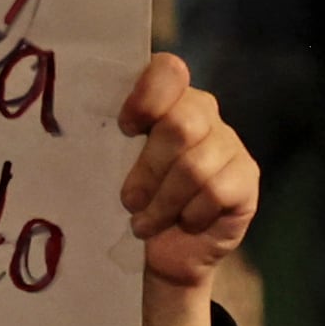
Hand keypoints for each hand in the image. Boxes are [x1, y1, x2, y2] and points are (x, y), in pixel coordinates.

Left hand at [116, 54, 259, 325]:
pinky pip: (216, 192)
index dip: (146, 97)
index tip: (125, 128)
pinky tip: (184, 223)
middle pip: (180, 126)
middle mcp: (204, 112)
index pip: (167, 72)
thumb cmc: (134, 202)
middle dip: (148, 171)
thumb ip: (109, 141)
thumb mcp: (114, 169)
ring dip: (163, 204)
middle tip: (129, 200)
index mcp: (167, 99)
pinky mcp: (247, 178)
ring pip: (195, 167)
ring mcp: (230, 144)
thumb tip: (77, 130)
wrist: (164, 253)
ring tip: (145, 224)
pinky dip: (190, 216)